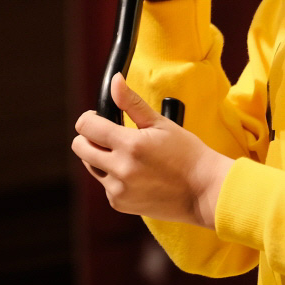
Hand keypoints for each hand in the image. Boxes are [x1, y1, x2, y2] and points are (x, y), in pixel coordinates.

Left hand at [73, 74, 233, 227]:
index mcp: (130, 145)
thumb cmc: (187, 154)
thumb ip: (132, 102)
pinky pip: (104, 184)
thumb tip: (115, 81)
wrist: (204, 192)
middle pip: (80, 147)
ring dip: (100, 157)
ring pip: (90, 166)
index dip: (90, 118)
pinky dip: (113, 176)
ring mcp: (118, 190)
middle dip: (90, 137)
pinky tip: (135, 173)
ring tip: (126, 154)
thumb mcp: (161, 123)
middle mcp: (120, 169)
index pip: (86, 127)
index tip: (100, 117)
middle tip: (110, 134)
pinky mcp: (120, 204)